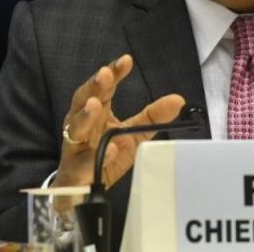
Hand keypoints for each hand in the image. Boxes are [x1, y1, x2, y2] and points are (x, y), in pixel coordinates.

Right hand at [52, 54, 184, 188]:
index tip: (126, 60)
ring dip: (85, 116)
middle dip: (94, 87)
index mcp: (96, 113)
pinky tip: (109, 150)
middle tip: (105, 74)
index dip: (113, 73)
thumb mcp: (132, 135)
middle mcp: (81, 125)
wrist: (81, 192)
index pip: (104, 88)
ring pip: (75, 129)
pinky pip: (83, 164)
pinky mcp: (74, 173)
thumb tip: (179, 100)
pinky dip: (95, 158)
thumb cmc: (103, 156)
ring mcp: (75, 148)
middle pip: (83, 101)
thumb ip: (152, 117)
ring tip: (95, 104)